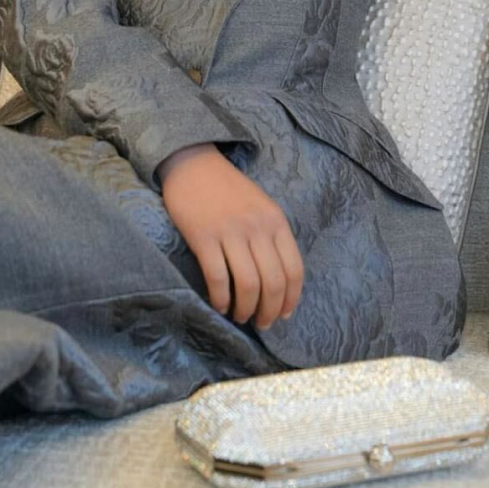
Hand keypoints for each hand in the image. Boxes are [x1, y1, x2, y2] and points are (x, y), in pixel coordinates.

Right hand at [158, 143, 303, 330]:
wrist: (194, 164)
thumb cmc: (228, 191)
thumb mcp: (261, 208)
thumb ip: (271, 238)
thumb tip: (278, 280)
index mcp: (277, 222)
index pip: (294, 269)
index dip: (291, 298)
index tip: (284, 315)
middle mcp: (258, 228)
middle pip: (273, 281)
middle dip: (270, 310)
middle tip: (262, 323)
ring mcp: (231, 232)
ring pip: (248, 284)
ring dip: (246, 309)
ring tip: (240, 316)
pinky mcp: (203, 237)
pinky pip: (218, 278)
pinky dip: (221, 298)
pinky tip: (219, 305)